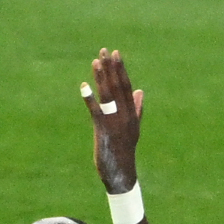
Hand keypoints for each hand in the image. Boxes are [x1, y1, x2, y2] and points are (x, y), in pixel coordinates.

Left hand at [80, 48, 144, 193]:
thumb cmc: (125, 150)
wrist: (122, 172)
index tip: (115, 54)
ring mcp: (115, 122)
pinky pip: (96, 111)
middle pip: (118, 86)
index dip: (120, 69)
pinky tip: (83, 86)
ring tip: (95, 62)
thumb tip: (140, 91)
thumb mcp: (133, 128)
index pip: (126, 85)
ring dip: (101, 77)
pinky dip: (89, 98)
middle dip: (111, 68)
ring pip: (108, 95)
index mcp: (132, 112)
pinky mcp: (103, 130)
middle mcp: (125, 114)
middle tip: (104, 50)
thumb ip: (137, 108)